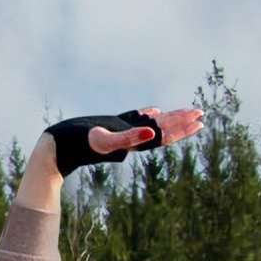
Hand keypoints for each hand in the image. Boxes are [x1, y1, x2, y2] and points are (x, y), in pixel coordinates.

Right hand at [87, 106, 203, 156]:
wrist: (59, 148)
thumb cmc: (79, 144)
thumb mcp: (104, 140)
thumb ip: (129, 137)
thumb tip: (153, 132)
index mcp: (133, 141)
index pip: (163, 135)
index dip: (181, 128)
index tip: (199, 120)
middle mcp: (130, 138)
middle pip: (161, 130)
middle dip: (181, 122)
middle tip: (201, 113)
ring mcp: (121, 132)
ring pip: (150, 125)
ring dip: (168, 119)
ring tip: (185, 113)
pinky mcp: (111, 127)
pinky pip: (134, 120)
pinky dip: (147, 115)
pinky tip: (154, 112)